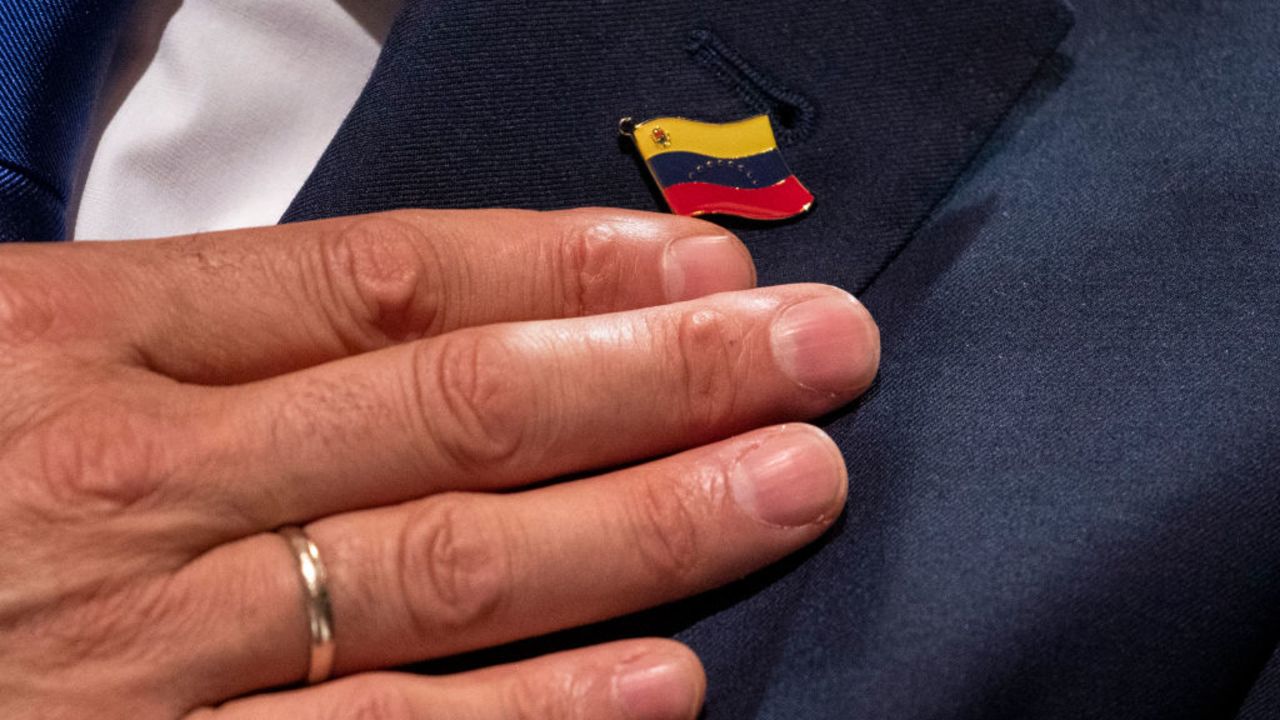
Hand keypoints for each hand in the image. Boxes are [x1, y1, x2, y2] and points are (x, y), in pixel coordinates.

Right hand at [0, 209, 878, 718]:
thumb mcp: (14, 343)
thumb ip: (207, 327)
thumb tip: (420, 307)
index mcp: (95, 341)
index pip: (387, 281)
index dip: (565, 267)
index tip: (702, 261)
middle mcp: (143, 485)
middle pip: (457, 411)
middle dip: (661, 376)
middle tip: (819, 352)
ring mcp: (154, 649)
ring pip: (444, 569)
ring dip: (643, 527)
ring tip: (795, 481)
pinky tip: (663, 687)